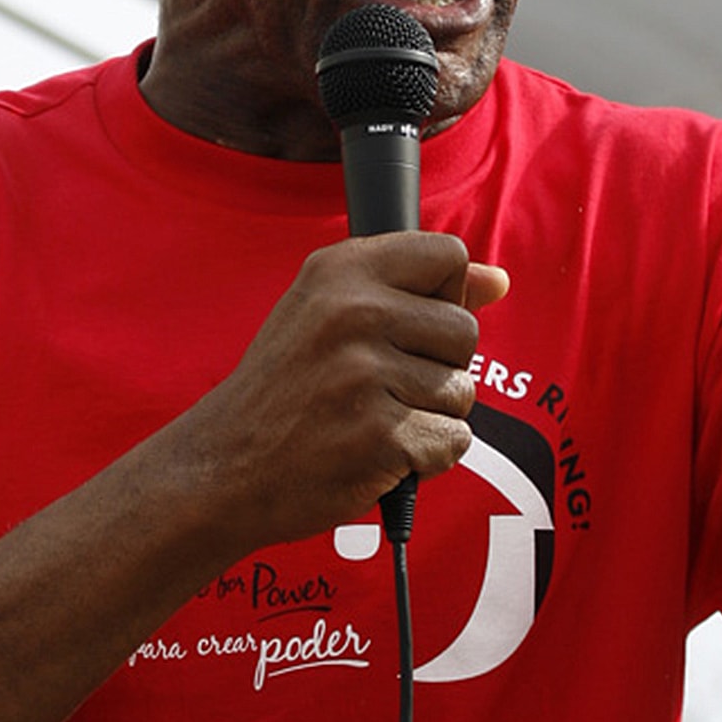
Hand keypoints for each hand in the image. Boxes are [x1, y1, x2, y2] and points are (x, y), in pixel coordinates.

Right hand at [189, 231, 506, 549]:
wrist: (223, 466)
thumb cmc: (284, 387)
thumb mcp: (327, 313)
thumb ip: (414, 288)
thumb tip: (498, 280)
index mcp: (340, 270)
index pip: (448, 254)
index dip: (442, 295)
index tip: (407, 325)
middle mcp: (354, 313)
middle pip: (466, 330)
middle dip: (438, 365)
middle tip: (378, 384)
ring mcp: (367, 376)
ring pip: (463, 391)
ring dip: (428, 414)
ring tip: (370, 418)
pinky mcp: (382, 437)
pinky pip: (454, 441)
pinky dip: (425, 457)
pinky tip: (376, 452)